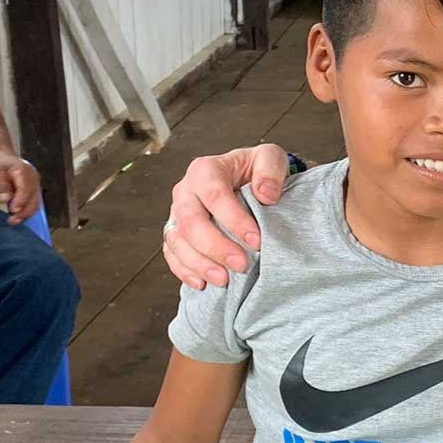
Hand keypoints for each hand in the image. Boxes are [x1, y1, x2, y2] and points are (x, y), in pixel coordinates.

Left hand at [0, 152, 39, 225]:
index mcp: (23, 170)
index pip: (25, 188)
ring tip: (14, 221)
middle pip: (34, 198)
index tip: (13, 210)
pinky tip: (19, 216)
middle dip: (24, 211)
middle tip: (12, 220)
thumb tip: (6, 198)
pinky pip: (34, 203)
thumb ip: (2, 185)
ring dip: (26, 214)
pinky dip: (27, 211)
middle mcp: (33, 178)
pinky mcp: (35, 190)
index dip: (21, 200)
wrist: (4, 158)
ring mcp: (36, 184)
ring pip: (36, 203)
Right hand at [162, 144, 288, 289]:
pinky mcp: (176, 233)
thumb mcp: (270, 158)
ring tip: (224, 280)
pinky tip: (202, 284)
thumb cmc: (257, 170)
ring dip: (199, 264)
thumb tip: (266, 195)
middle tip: (241, 265)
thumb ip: (271, 170)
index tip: (257, 241)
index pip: (214, 195)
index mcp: (205, 170)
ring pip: (177, 241)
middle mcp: (185, 191)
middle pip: (190, 222)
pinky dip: (184, 271)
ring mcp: (177, 213)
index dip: (234, 220)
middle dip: (215, 247)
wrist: (247, 179)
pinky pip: (172, 254)